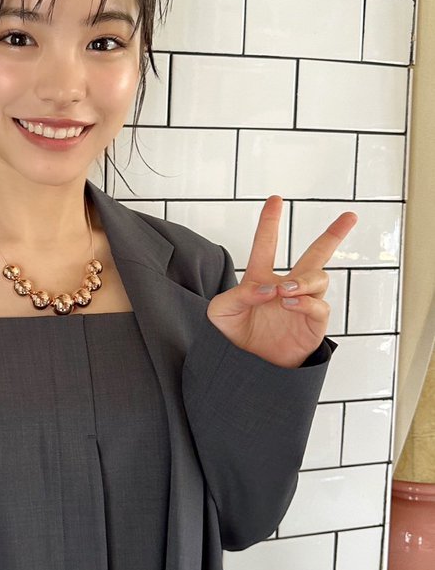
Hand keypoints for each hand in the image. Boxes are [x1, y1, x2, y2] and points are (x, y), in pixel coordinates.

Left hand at [207, 196, 357, 368]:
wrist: (247, 370)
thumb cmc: (232, 339)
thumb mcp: (220, 313)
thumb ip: (236, 295)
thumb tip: (265, 288)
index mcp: (260, 279)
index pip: (267, 245)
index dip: (270, 222)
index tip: (275, 199)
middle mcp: (286, 288)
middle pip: (316, 255)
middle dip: (334, 235)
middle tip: (349, 216)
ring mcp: (302, 305)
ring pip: (319, 278)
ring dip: (304, 280)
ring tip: (285, 291)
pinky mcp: (313, 324)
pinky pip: (320, 306)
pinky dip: (306, 302)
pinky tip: (290, 302)